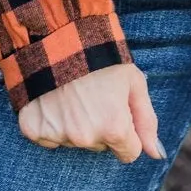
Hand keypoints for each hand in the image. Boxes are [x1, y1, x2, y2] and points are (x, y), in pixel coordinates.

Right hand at [18, 63, 165, 163]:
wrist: (57, 36)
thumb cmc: (102, 58)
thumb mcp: (133, 83)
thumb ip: (147, 121)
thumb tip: (156, 154)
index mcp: (113, 128)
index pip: (129, 152)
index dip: (127, 131)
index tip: (118, 110)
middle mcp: (85, 137)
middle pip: (101, 146)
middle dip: (101, 126)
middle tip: (94, 96)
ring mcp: (58, 135)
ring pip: (75, 141)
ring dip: (76, 124)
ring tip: (72, 94)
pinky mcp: (34, 130)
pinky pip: (49, 138)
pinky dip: (52, 122)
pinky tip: (54, 100)